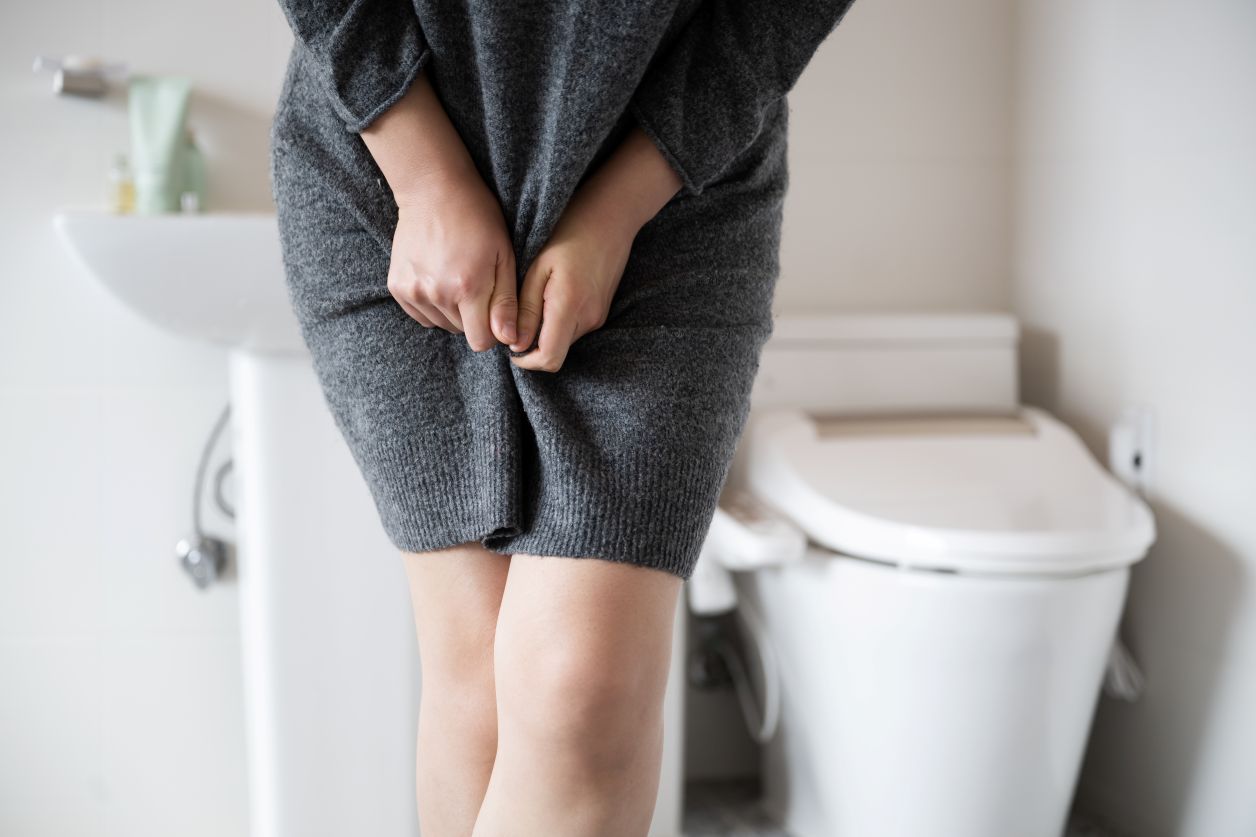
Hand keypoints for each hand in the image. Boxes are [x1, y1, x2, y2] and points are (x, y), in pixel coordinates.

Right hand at [387, 169, 517, 349]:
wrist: (433, 191)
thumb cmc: (477, 219)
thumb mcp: (503, 256)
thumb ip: (506, 301)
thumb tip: (508, 339)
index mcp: (468, 288)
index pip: (480, 341)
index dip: (492, 332)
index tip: (494, 312)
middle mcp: (436, 293)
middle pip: (461, 332)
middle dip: (473, 317)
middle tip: (475, 283)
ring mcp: (413, 290)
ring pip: (441, 324)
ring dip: (452, 311)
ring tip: (456, 278)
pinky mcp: (396, 286)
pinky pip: (420, 315)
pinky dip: (432, 305)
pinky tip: (438, 279)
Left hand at [508, 188, 634, 371]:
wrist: (609, 219)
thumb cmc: (568, 234)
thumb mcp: (538, 268)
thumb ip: (526, 309)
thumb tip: (515, 344)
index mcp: (569, 306)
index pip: (549, 358)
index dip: (526, 361)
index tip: (510, 349)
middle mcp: (588, 319)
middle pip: (556, 353)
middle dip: (533, 346)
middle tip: (516, 320)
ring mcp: (598, 317)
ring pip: (564, 342)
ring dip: (545, 333)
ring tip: (533, 302)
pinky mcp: (601, 313)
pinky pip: (574, 329)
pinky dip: (558, 323)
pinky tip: (550, 297)